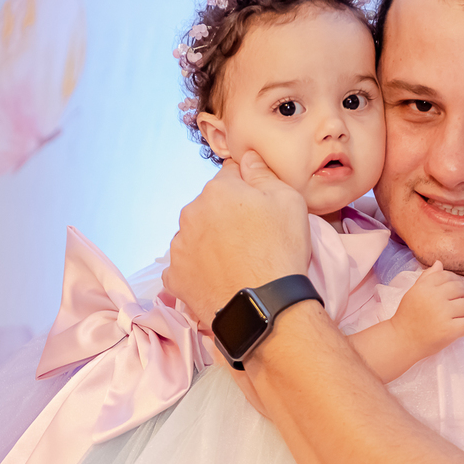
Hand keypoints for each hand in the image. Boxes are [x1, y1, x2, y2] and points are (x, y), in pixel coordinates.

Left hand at [164, 151, 310, 325]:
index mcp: (218, 190)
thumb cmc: (281, 251)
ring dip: (210, 241)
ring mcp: (179, 246)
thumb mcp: (288, 201)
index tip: (259, 208)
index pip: (230, 175)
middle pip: (210, 205)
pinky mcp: (175, 276)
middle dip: (226, 216)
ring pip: (195, 234)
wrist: (265, 307)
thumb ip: (263, 173)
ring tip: (236, 262)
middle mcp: (191, 213)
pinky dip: (199, 269)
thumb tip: (247, 157)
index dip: (248, 189)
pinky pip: (185, 265)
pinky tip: (219, 278)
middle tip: (251, 239)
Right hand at [390, 262, 463, 359]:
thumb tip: (439, 263)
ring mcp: (442, 314)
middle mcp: (434, 297)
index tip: (457, 291)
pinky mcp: (449, 330)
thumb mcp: (413, 293)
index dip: (456, 282)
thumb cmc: (407, 317)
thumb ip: (426, 278)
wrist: (401, 341)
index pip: (448, 276)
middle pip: (462, 289)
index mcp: (424, 287)